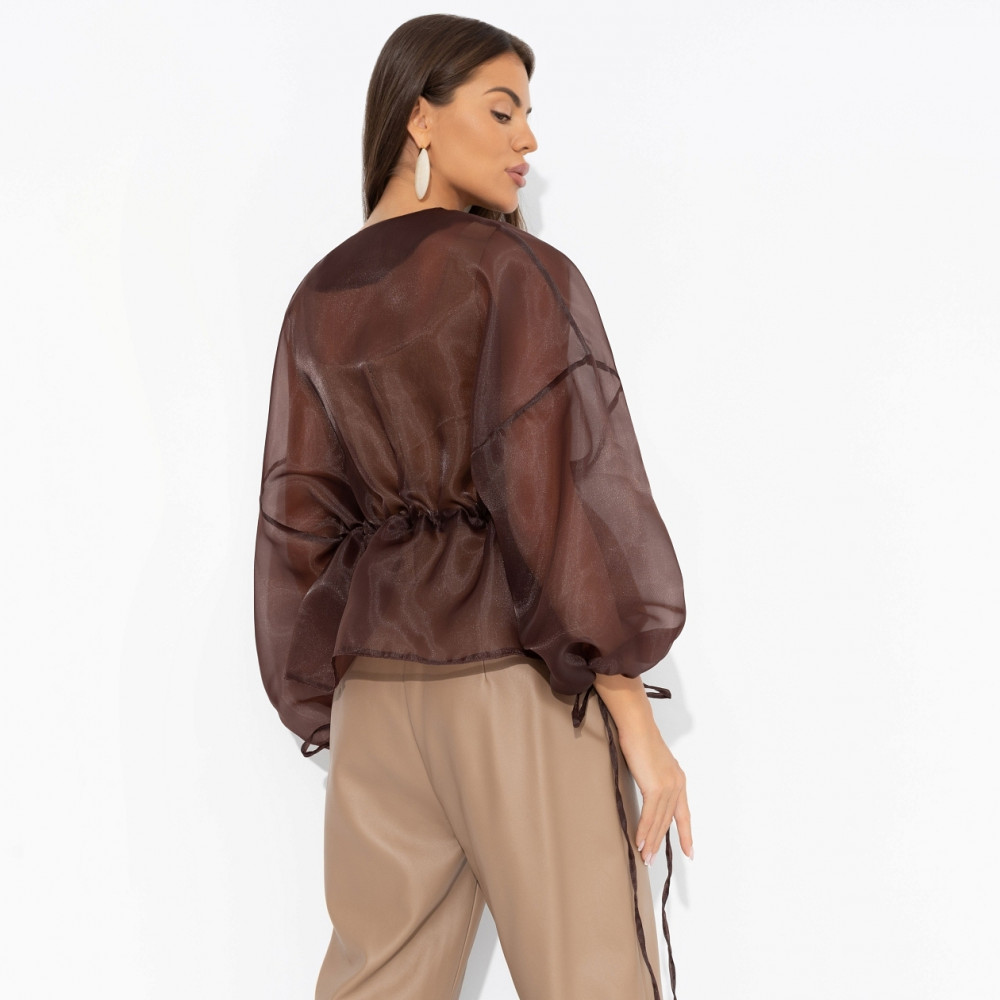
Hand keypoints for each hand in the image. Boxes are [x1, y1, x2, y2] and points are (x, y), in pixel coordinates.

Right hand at [617, 719, 692, 865]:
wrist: (637, 726)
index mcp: (678, 780)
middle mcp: (677, 784)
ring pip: (659, 821)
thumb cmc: (639, 739)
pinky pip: (650, 815)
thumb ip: (653, 780)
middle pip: (669, 821)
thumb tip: (648, 795)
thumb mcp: (651, 764)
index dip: (686, 834)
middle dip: (660, 842)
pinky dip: (644, 830)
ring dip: (651, 841)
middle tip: (652, 860)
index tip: (689, 852)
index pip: (683, 814)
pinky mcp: (655, 787)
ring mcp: (668, 786)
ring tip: (645, 857)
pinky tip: (640, 842)